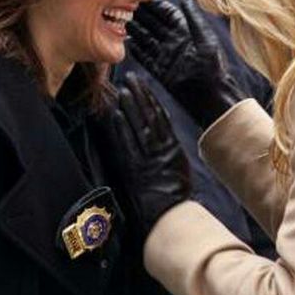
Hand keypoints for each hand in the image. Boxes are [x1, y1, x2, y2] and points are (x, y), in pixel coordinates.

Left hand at [105, 73, 190, 237]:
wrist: (170, 216)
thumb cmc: (174, 196)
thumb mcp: (178, 169)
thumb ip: (170, 151)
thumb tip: (163, 136)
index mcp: (173, 148)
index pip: (161, 117)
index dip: (151, 99)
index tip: (142, 85)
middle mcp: (162, 148)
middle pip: (150, 116)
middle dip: (140, 95)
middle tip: (130, 78)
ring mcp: (149, 157)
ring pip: (140, 125)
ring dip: (131, 106)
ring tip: (123, 90)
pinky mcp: (136, 167)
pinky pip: (129, 144)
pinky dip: (123, 128)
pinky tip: (117, 114)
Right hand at [127, 0, 245, 128]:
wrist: (210, 95)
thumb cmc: (213, 66)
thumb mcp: (205, 38)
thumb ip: (193, 18)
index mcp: (186, 32)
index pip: (168, 14)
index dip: (155, 5)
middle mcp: (174, 42)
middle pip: (154, 25)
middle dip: (141, 16)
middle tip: (125, 5)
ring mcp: (166, 56)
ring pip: (147, 40)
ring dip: (135, 31)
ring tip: (122, 22)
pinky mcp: (160, 70)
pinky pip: (145, 58)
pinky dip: (136, 51)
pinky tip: (127, 44)